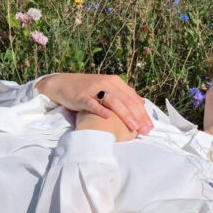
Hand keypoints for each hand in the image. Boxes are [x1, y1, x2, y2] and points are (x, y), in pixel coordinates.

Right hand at [35, 73, 151, 135]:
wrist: (63, 84)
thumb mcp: (107, 89)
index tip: (150, 127)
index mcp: (115, 82)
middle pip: (126, 100)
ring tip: (134, 127)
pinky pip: (93, 103)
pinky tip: (108, 117)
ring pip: (113, 101)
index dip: (143, 113)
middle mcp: (107, 83)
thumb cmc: (87, 90)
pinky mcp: (82, 96)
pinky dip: (100, 109)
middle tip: (145, 131)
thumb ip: (124, 94)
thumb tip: (141, 102)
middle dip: (138, 116)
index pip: (133, 99)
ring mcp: (94, 89)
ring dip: (125, 114)